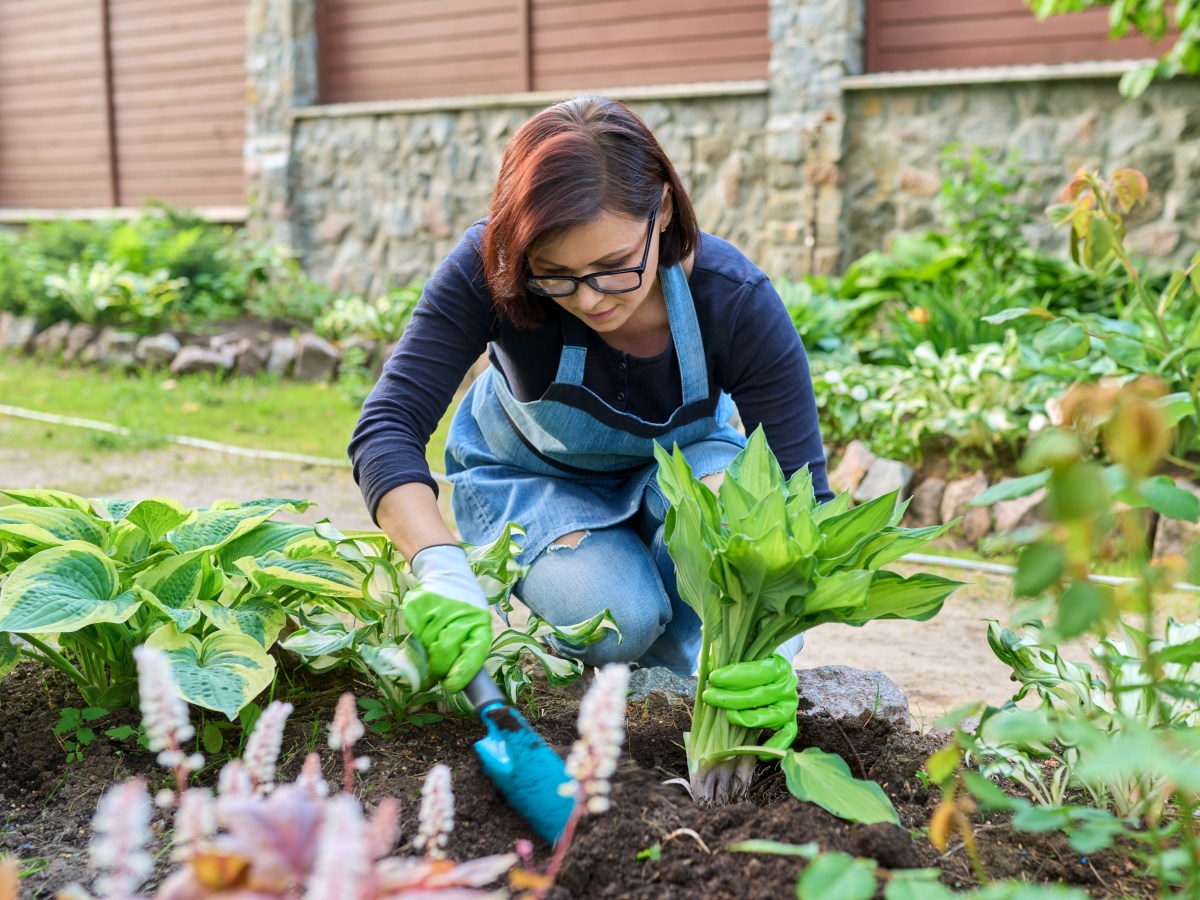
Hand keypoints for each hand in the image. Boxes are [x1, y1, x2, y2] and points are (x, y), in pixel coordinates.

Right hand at [405, 545, 491, 691]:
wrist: (446, 571)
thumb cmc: (464, 605)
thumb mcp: (475, 622)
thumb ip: (468, 647)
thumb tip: (457, 679)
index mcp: (479, 621)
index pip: (474, 653)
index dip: (462, 673)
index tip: (451, 686)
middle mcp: (460, 614)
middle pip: (444, 653)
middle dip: (439, 668)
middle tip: (435, 673)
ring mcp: (437, 608)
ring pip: (427, 645)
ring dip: (427, 650)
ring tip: (433, 638)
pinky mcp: (418, 605)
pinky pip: (415, 632)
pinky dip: (419, 634)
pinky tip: (426, 623)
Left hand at [702, 654, 798, 757]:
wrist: (772, 665)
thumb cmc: (751, 659)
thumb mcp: (741, 651)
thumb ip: (726, 653)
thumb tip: (705, 661)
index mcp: (778, 665)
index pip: (758, 671)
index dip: (735, 675)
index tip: (713, 677)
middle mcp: (787, 685)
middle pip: (760, 695)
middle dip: (731, 697)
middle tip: (709, 696)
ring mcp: (789, 705)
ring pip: (772, 716)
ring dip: (747, 719)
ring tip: (727, 716)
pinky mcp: (790, 721)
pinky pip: (787, 735)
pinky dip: (775, 745)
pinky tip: (759, 753)